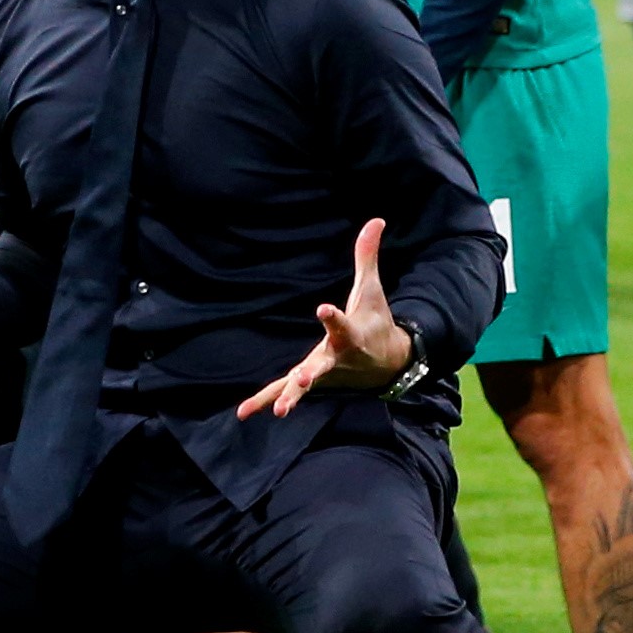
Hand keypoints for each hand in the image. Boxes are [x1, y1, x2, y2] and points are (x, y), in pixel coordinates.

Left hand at [238, 220, 414, 419]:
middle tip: (303, 380)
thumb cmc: (376, 320)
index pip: (340, 322)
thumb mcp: (373, 289)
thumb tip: (376, 219)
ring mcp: (322, 372)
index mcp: (350, 332)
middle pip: (322, 364)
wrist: (387, 362)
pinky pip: (285, 390)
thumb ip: (367, 256)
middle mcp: (335, 356)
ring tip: (277, 411)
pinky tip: (245, 412)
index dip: (332, 316)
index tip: (323, 308)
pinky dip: (267, 400)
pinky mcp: (310, 380)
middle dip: (311, 374)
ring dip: (289, 396)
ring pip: (303, 385)